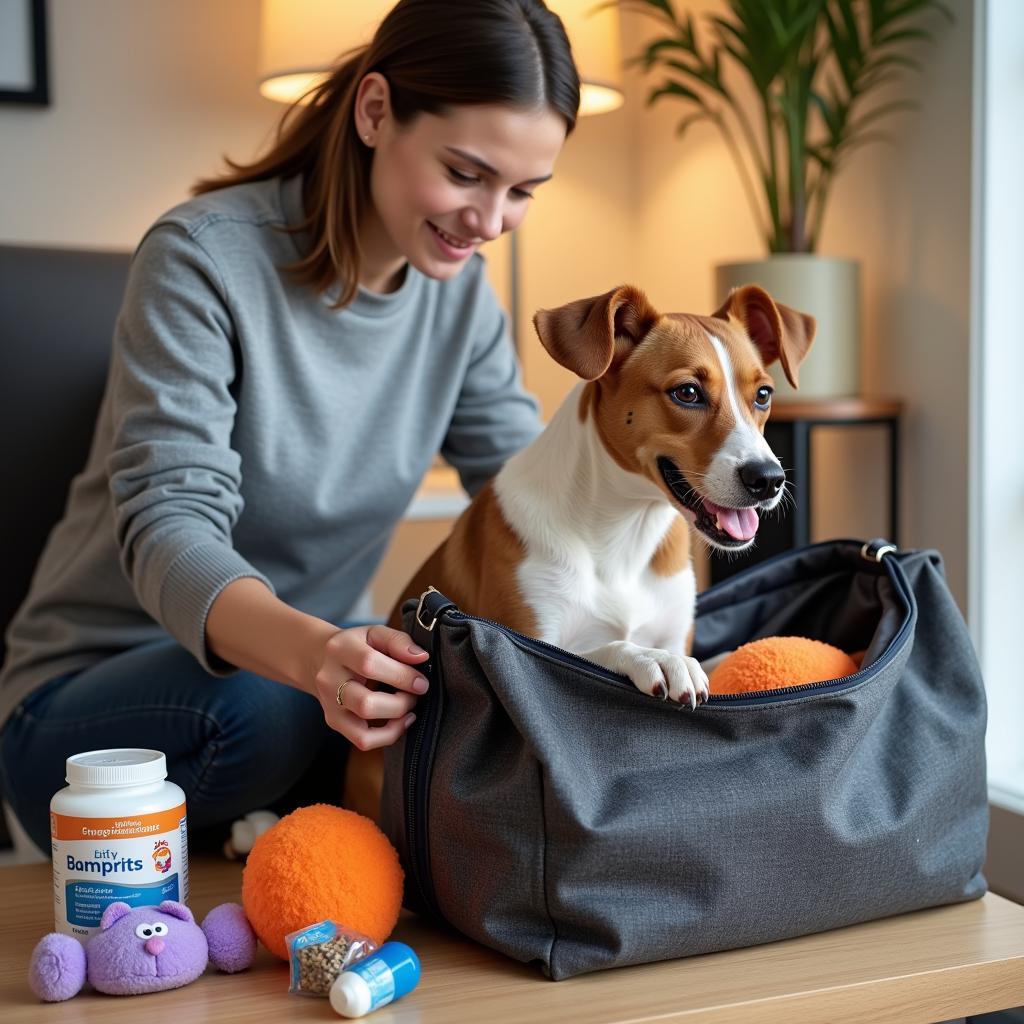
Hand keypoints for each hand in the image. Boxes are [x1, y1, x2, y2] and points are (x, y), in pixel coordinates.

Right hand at [314, 624, 429, 749]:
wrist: (323, 659)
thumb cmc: (357, 646)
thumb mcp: (376, 633)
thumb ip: (399, 641)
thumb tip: (421, 657)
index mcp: (340, 649)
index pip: (368, 664)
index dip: (401, 676)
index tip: (421, 681)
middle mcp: (329, 679)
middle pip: (366, 703)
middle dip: (401, 703)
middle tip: (416, 693)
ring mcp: (329, 705)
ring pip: (363, 730)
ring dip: (396, 721)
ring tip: (408, 706)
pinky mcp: (334, 721)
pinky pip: (363, 741)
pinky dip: (388, 736)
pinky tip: (401, 721)